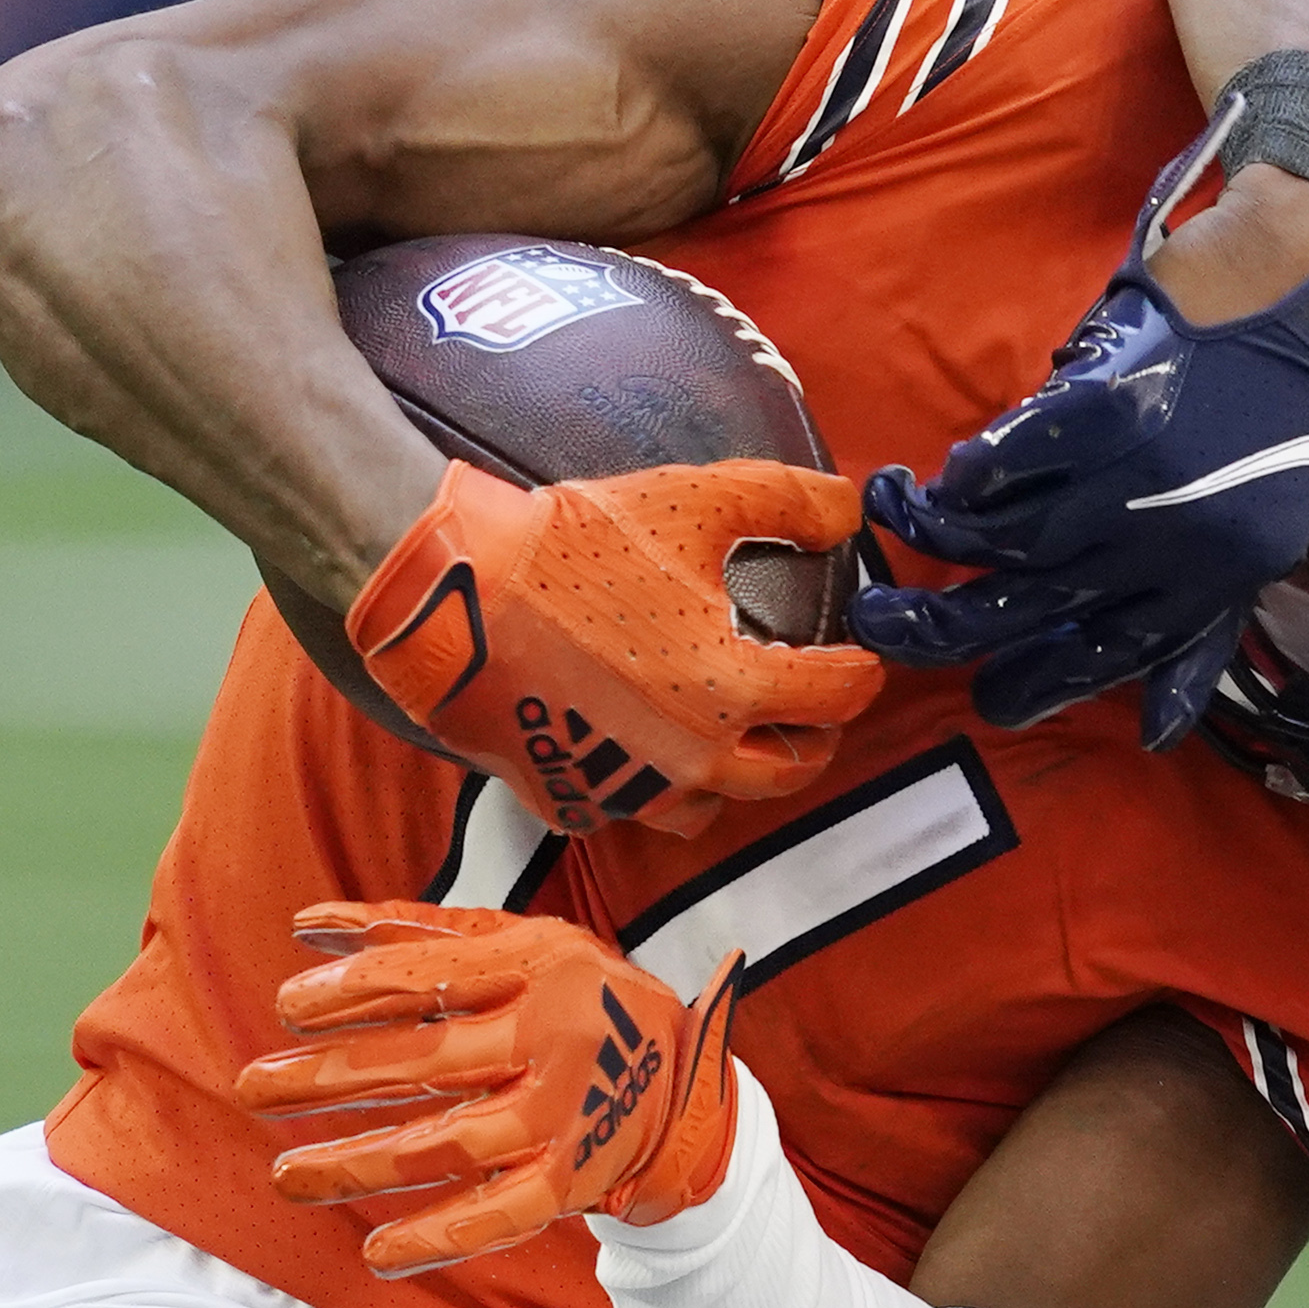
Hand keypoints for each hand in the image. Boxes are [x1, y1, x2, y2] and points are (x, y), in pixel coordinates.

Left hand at [234, 902, 744, 1277]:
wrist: (679, 1074)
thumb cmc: (572, 997)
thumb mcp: (514, 944)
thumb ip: (410, 933)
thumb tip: (303, 925)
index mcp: (538, 967)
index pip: (432, 977)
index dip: (354, 992)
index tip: (290, 1009)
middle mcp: (555, 1039)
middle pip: (430, 1063)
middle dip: (332, 1078)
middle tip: (254, 1088)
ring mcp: (564, 1114)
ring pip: (451, 1146)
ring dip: (361, 1165)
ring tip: (287, 1175)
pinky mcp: (572, 1179)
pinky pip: (502, 1216)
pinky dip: (440, 1238)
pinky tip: (376, 1253)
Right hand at [349, 459, 880, 836]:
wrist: (448, 594)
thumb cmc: (574, 546)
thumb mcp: (693, 499)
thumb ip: (788, 502)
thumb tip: (846, 509)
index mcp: (735, 690)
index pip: (836, 698)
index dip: (859, 676)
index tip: (860, 663)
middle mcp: (693, 757)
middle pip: (786, 771)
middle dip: (811, 740)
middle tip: (810, 710)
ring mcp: (629, 788)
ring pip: (711, 804)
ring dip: (735, 774)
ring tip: (733, 735)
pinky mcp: (570, 799)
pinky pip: (630, 808)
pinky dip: (648, 784)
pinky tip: (643, 747)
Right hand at [857, 162, 1308, 746]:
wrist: (1306, 278)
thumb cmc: (1282, 402)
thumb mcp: (1262, 532)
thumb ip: (1203, 625)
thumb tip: (1157, 729)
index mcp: (1214, 580)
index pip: (1109, 657)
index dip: (1037, 684)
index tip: (983, 696)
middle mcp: (1174, 541)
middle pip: (1034, 607)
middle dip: (943, 626)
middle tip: (883, 623)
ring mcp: (1141, 474)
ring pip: (1008, 536)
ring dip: (932, 530)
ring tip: (890, 512)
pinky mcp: (1112, 403)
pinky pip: (1016, 458)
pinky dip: (971, 471)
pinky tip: (941, 471)